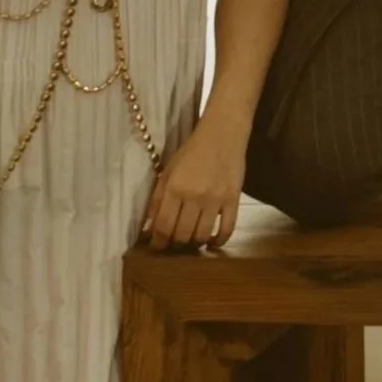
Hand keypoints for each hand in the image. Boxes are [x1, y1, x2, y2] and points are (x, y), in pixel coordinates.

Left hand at [142, 115, 246, 250]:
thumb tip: (148, 228)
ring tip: (191, 242)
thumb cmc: (192, 152)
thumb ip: (157, 200)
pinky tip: (213, 242)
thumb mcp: (168, 171)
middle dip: (174, 245)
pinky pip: (228, 229)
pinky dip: (219, 241)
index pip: (162, 226)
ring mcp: (216, 199)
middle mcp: (194, 196)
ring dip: (194, 244)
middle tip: (173, 245)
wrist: (223, 134)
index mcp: (174, 188)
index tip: (157, 247)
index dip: (157, 243)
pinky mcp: (233, 199)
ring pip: (202, 235)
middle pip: (182, 235)